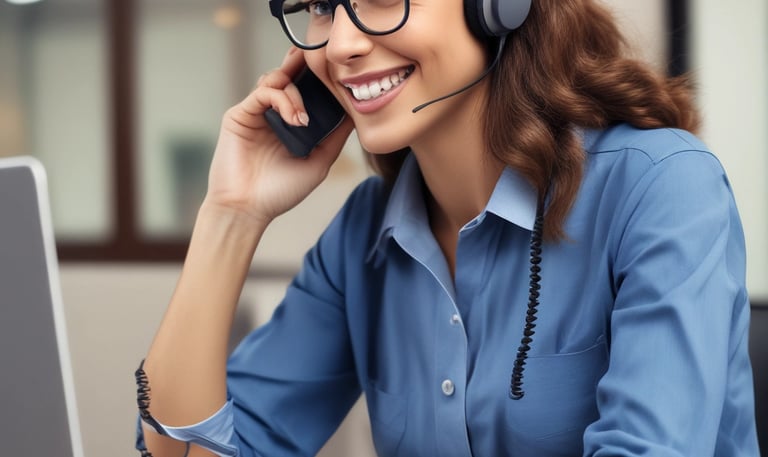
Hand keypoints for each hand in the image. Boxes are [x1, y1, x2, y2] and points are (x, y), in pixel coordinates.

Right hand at [204, 47, 353, 225]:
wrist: (248, 209)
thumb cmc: (281, 191)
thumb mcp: (319, 161)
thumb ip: (335, 136)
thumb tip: (355, 112)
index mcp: (291, 122)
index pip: (305, 89)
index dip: (318, 77)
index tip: (337, 70)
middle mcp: (273, 114)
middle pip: (289, 76)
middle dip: (304, 65)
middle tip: (320, 59)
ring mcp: (256, 113)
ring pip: (276, 80)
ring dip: (295, 92)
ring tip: (303, 119)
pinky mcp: (240, 115)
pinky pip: (263, 92)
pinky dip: (282, 99)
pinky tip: (294, 119)